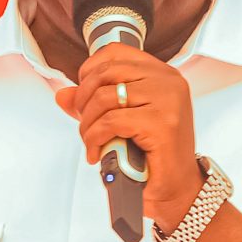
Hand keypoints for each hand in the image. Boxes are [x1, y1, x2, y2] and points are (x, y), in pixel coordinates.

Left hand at [57, 48, 200, 230]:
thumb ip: (94, 104)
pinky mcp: (160, 122)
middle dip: (84, 100)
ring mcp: (167, 100)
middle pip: (105, 73)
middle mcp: (168, 81)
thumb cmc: (154, 156)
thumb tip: (63, 94)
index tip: (85, 96)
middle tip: (85, 124)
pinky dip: (95, 138)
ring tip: (91, 142)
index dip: (90, 70)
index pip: (115, 52)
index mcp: (162, 74)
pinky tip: (97, 153)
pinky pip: (110, 122)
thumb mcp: (123, 122)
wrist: (177, 189)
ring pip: (104, 97)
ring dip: (87, 124)